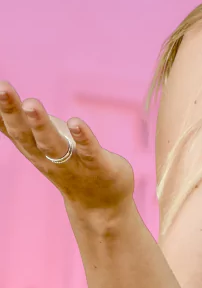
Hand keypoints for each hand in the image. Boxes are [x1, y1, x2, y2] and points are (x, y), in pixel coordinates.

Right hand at [0, 81, 135, 213]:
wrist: (99, 204)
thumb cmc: (67, 164)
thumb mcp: (38, 144)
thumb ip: (17, 128)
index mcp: (32, 148)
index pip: (11, 127)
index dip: (0, 109)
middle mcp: (46, 156)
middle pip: (25, 133)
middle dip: (13, 112)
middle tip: (2, 88)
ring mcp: (71, 162)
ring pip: (51, 143)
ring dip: (40, 124)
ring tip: (31, 103)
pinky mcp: (97, 165)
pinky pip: (88, 150)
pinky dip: (82, 137)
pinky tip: (77, 122)